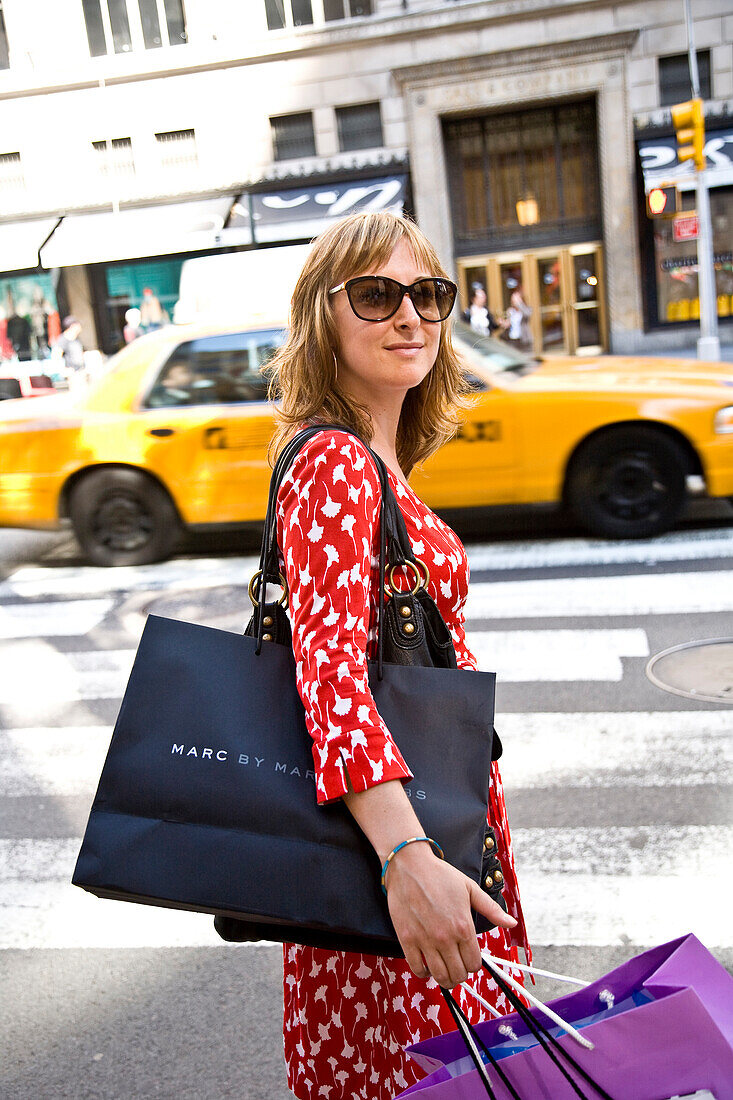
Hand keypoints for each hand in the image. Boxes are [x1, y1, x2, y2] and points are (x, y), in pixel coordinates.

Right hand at [384, 842, 516, 988]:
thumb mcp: (470, 889)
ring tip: (445, 972)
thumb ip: (492, 909)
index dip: (474, 964)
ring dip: (444, 979)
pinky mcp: (407, 939)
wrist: (410, 865)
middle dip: (461, 974)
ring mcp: (425, 939)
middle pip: (458, 974)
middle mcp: (445, 937)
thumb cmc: (439, 875)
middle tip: (458, 968)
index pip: (474, 963)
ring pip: (439, 976)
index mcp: (463, 926)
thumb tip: (512, 923)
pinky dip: (423, 972)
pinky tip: (427, 966)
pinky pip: (417, 968)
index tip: (469, 959)